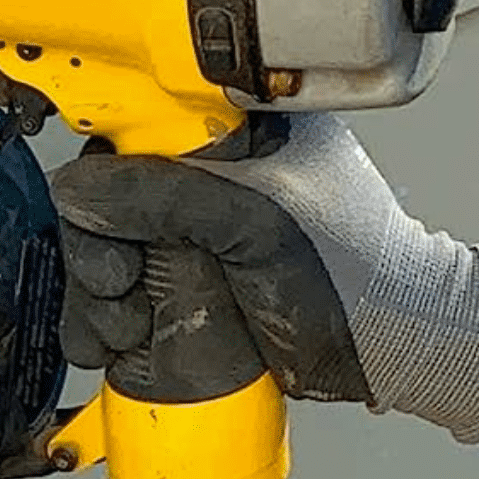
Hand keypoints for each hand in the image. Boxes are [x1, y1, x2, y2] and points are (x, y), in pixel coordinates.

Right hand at [49, 115, 478, 444]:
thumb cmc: (360, 278)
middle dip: (99, 250)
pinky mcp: (190, 286)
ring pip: (109, 250)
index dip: (108, 173)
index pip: (136, 127)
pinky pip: (124, 292)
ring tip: (128, 322)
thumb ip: (166, 196)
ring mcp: (198, 236)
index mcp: (237, 130)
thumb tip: (84, 190)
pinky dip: (106, 319)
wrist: (395, 351)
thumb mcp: (254, 224)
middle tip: (121, 285)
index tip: (103, 215)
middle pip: (110, 198)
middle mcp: (211, 178)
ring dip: (98, 294)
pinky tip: (121, 338)